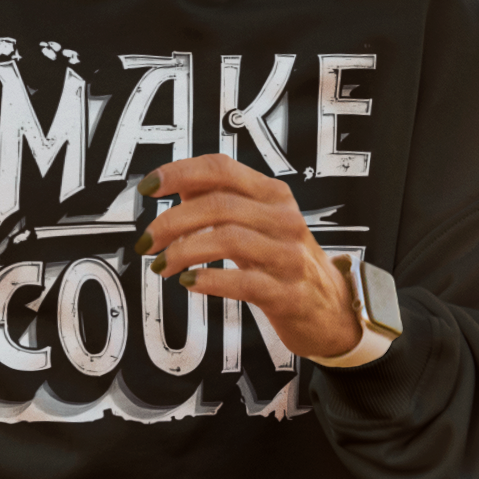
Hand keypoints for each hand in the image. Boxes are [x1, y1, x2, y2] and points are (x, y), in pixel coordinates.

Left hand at [135, 155, 360, 361]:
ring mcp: (289, 256)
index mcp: (273, 195)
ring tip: (162, 265)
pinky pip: (244, 281)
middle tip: (147, 241)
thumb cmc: (285, 262)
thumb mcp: (258, 223)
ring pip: (228, 239)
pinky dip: (210, 280)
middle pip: (219, 205)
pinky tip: (189, 283)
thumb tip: (177, 181)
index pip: (221, 168)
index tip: (148, 187)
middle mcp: (283, 219)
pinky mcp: (288, 293)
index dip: (179, 172)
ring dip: (184, 252)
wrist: (331, 310)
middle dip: (172, 222)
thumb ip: (221, 200)